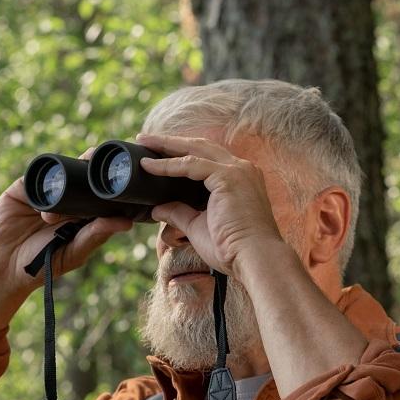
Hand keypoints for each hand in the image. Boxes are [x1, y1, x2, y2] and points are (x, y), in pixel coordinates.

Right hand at [0, 148, 133, 336]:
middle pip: (85, 177)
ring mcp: (45, 192)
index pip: (102, 195)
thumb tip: (127, 223)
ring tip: (91, 158)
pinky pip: (38, 174)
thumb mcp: (73, 252)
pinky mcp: (24, 188)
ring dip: (76, 163)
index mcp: (83, 216)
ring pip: (64, 172)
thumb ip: (96, 235)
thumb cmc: (42, 264)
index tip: (132, 174)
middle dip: (97, 167)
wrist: (1, 267)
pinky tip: (59, 173)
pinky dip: (48, 172)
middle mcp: (67, 201)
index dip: (115, 185)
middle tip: (112, 160)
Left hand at [136, 133, 284, 278]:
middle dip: (171, 142)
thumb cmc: (232, 249)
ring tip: (144, 142)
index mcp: (240, 179)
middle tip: (145, 139)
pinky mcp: (228, 177)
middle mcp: (242, 169)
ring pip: (195, 149)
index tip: (157, 154)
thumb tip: (157, 209)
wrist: (255, 260)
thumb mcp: (199, 227)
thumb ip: (180, 214)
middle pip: (200, 146)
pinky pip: (191, 164)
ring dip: (167, 145)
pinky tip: (149, 165)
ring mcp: (237, 171)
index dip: (181, 154)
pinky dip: (169, 164)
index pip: (207, 158)